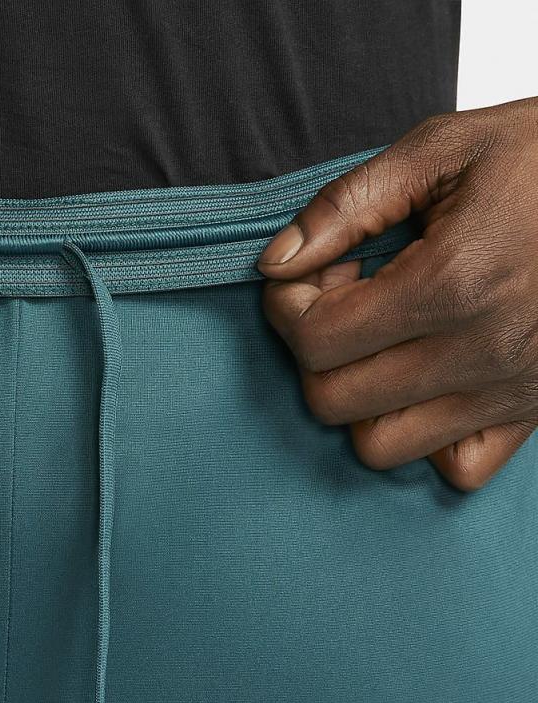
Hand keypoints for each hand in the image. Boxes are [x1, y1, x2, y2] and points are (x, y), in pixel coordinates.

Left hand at [258, 97, 537, 490]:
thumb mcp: (442, 150)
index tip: (311, 275)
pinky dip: (426, 439)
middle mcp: (481, 350)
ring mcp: (511, 391)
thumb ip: (346, 206)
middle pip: (333, 400)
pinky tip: (426, 384)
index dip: (288, 306)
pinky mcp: (534, 412)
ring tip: (380, 345)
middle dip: (315, 353)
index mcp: (451, 281)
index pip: (314, 340)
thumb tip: (274, 263)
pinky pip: (456, 468)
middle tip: (343, 304)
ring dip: (359, 401)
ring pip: (380, 446)